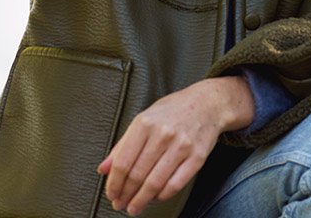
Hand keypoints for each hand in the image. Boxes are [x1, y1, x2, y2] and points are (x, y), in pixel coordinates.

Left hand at [98, 76, 253, 214]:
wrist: (207, 103)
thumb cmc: (172, 111)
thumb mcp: (144, 119)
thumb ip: (122, 145)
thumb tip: (104, 169)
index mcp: (145, 123)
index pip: (123, 162)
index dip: (114, 183)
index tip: (111, 194)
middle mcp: (162, 134)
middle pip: (138, 175)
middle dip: (126, 195)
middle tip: (120, 204)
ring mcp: (181, 146)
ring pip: (155, 183)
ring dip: (141, 200)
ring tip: (134, 207)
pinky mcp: (197, 157)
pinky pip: (175, 184)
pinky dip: (162, 196)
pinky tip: (154, 198)